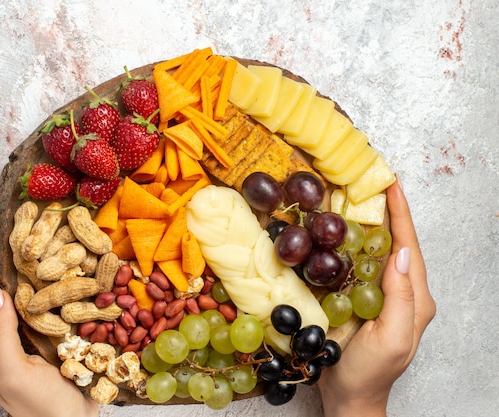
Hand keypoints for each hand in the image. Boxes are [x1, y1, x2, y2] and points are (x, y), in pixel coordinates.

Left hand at [0, 221, 98, 416]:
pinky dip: (29, 282)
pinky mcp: (34, 338)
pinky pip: (28, 304)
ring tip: (7, 240)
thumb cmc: (42, 408)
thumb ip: (0, 336)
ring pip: (6, 296)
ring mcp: (14, 338)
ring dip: (6, 267)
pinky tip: (35, 268)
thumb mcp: (15, 374)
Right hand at [318, 179, 435, 416]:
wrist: (348, 397)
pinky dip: (346, 244)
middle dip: (385, 211)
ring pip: (374, 251)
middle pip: (395, 242)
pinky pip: (354, 265)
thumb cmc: (371, 373)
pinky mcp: (358, 299)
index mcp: (414, 298)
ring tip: (352, 198)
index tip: (392, 185)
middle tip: (370, 182)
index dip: (401, 214)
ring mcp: (378, 295)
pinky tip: (334, 232)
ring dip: (364, 223)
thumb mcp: (391, 338)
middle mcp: (399, 291)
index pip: (409, 247)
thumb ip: (402, 298)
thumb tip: (403, 253)